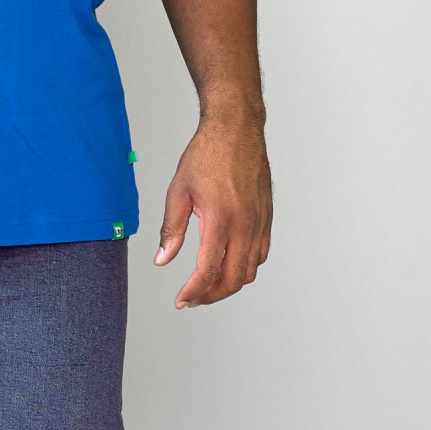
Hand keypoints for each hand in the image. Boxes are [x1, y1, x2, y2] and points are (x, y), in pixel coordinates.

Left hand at [153, 109, 272, 308]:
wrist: (236, 129)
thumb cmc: (207, 154)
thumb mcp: (178, 191)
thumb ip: (171, 229)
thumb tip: (162, 259)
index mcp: (220, 218)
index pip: (208, 271)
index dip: (193, 292)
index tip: (181, 301)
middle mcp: (246, 224)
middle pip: (234, 279)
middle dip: (212, 296)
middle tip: (192, 298)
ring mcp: (260, 221)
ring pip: (251, 270)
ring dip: (229, 284)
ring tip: (207, 285)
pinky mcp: (267, 217)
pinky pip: (261, 253)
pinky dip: (245, 267)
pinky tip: (228, 264)